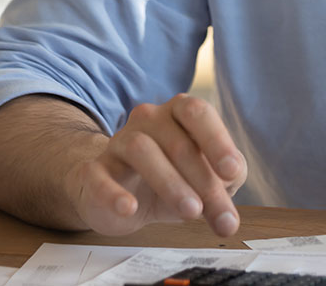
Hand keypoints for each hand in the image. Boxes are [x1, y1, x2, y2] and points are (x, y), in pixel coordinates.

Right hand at [63, 93, 247, 236]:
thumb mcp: (205, 179)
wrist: (119, 197)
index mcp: (179, 112)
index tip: (232, 171)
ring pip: (141, 150)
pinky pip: (98, 176)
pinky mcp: (93, 171)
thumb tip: (230, 195)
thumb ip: (225, 182)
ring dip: (171, 183)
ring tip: (191, 212)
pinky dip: (113, 192)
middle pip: (177, 141)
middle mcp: (149, 119)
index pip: (198, 113)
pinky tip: (130, 208)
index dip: (218, 140)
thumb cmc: (173, 179)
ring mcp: (118, 142)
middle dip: (203, 179)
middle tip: (219, 213)